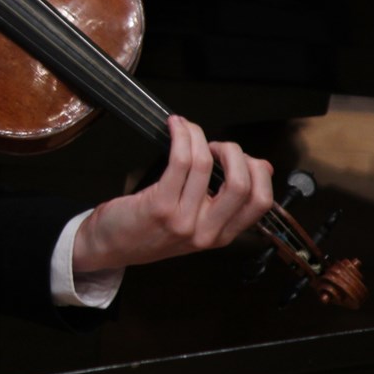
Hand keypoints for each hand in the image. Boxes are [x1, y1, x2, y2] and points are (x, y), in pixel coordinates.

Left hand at [72, 116, 274, 273]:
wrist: (109, 247)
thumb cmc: (149, 230)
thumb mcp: (196, 221)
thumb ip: (225, 200)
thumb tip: (263, 166)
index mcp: (221, 236)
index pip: (261, 202)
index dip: (257, 171)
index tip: (241, 158)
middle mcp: (206, 232)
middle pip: (241, 184)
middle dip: (234, 152)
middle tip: (215, 144)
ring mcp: (184, 221)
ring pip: (206, 166)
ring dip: (199, 137)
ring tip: (189, 130)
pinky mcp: (160, 206)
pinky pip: (179, 161)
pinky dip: (181, 136)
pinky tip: (175, 126)